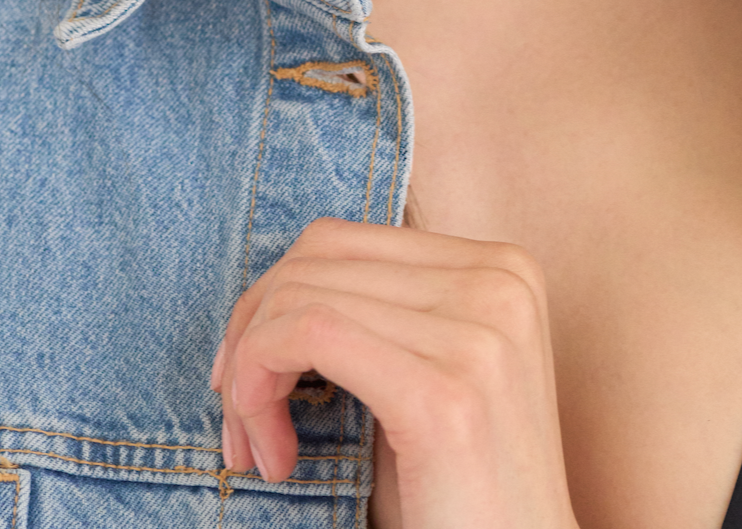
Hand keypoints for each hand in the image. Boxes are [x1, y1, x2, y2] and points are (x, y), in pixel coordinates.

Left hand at [210, 218, 580, 528]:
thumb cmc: (460, 499)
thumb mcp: (426, 381)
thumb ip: (378, 318)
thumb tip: (273, 289)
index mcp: (500, 268)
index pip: (340, 241)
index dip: (271, 303)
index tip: (247, 379)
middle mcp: (498, 281)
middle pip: (315, 259)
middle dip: (250, 336)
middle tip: (241, 426)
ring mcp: (478, 331)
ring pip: (299, 297)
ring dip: (248, 375)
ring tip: (258, 450)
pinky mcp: (444, 393)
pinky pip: (308, 334)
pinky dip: (258, 388)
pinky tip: (275, 457)